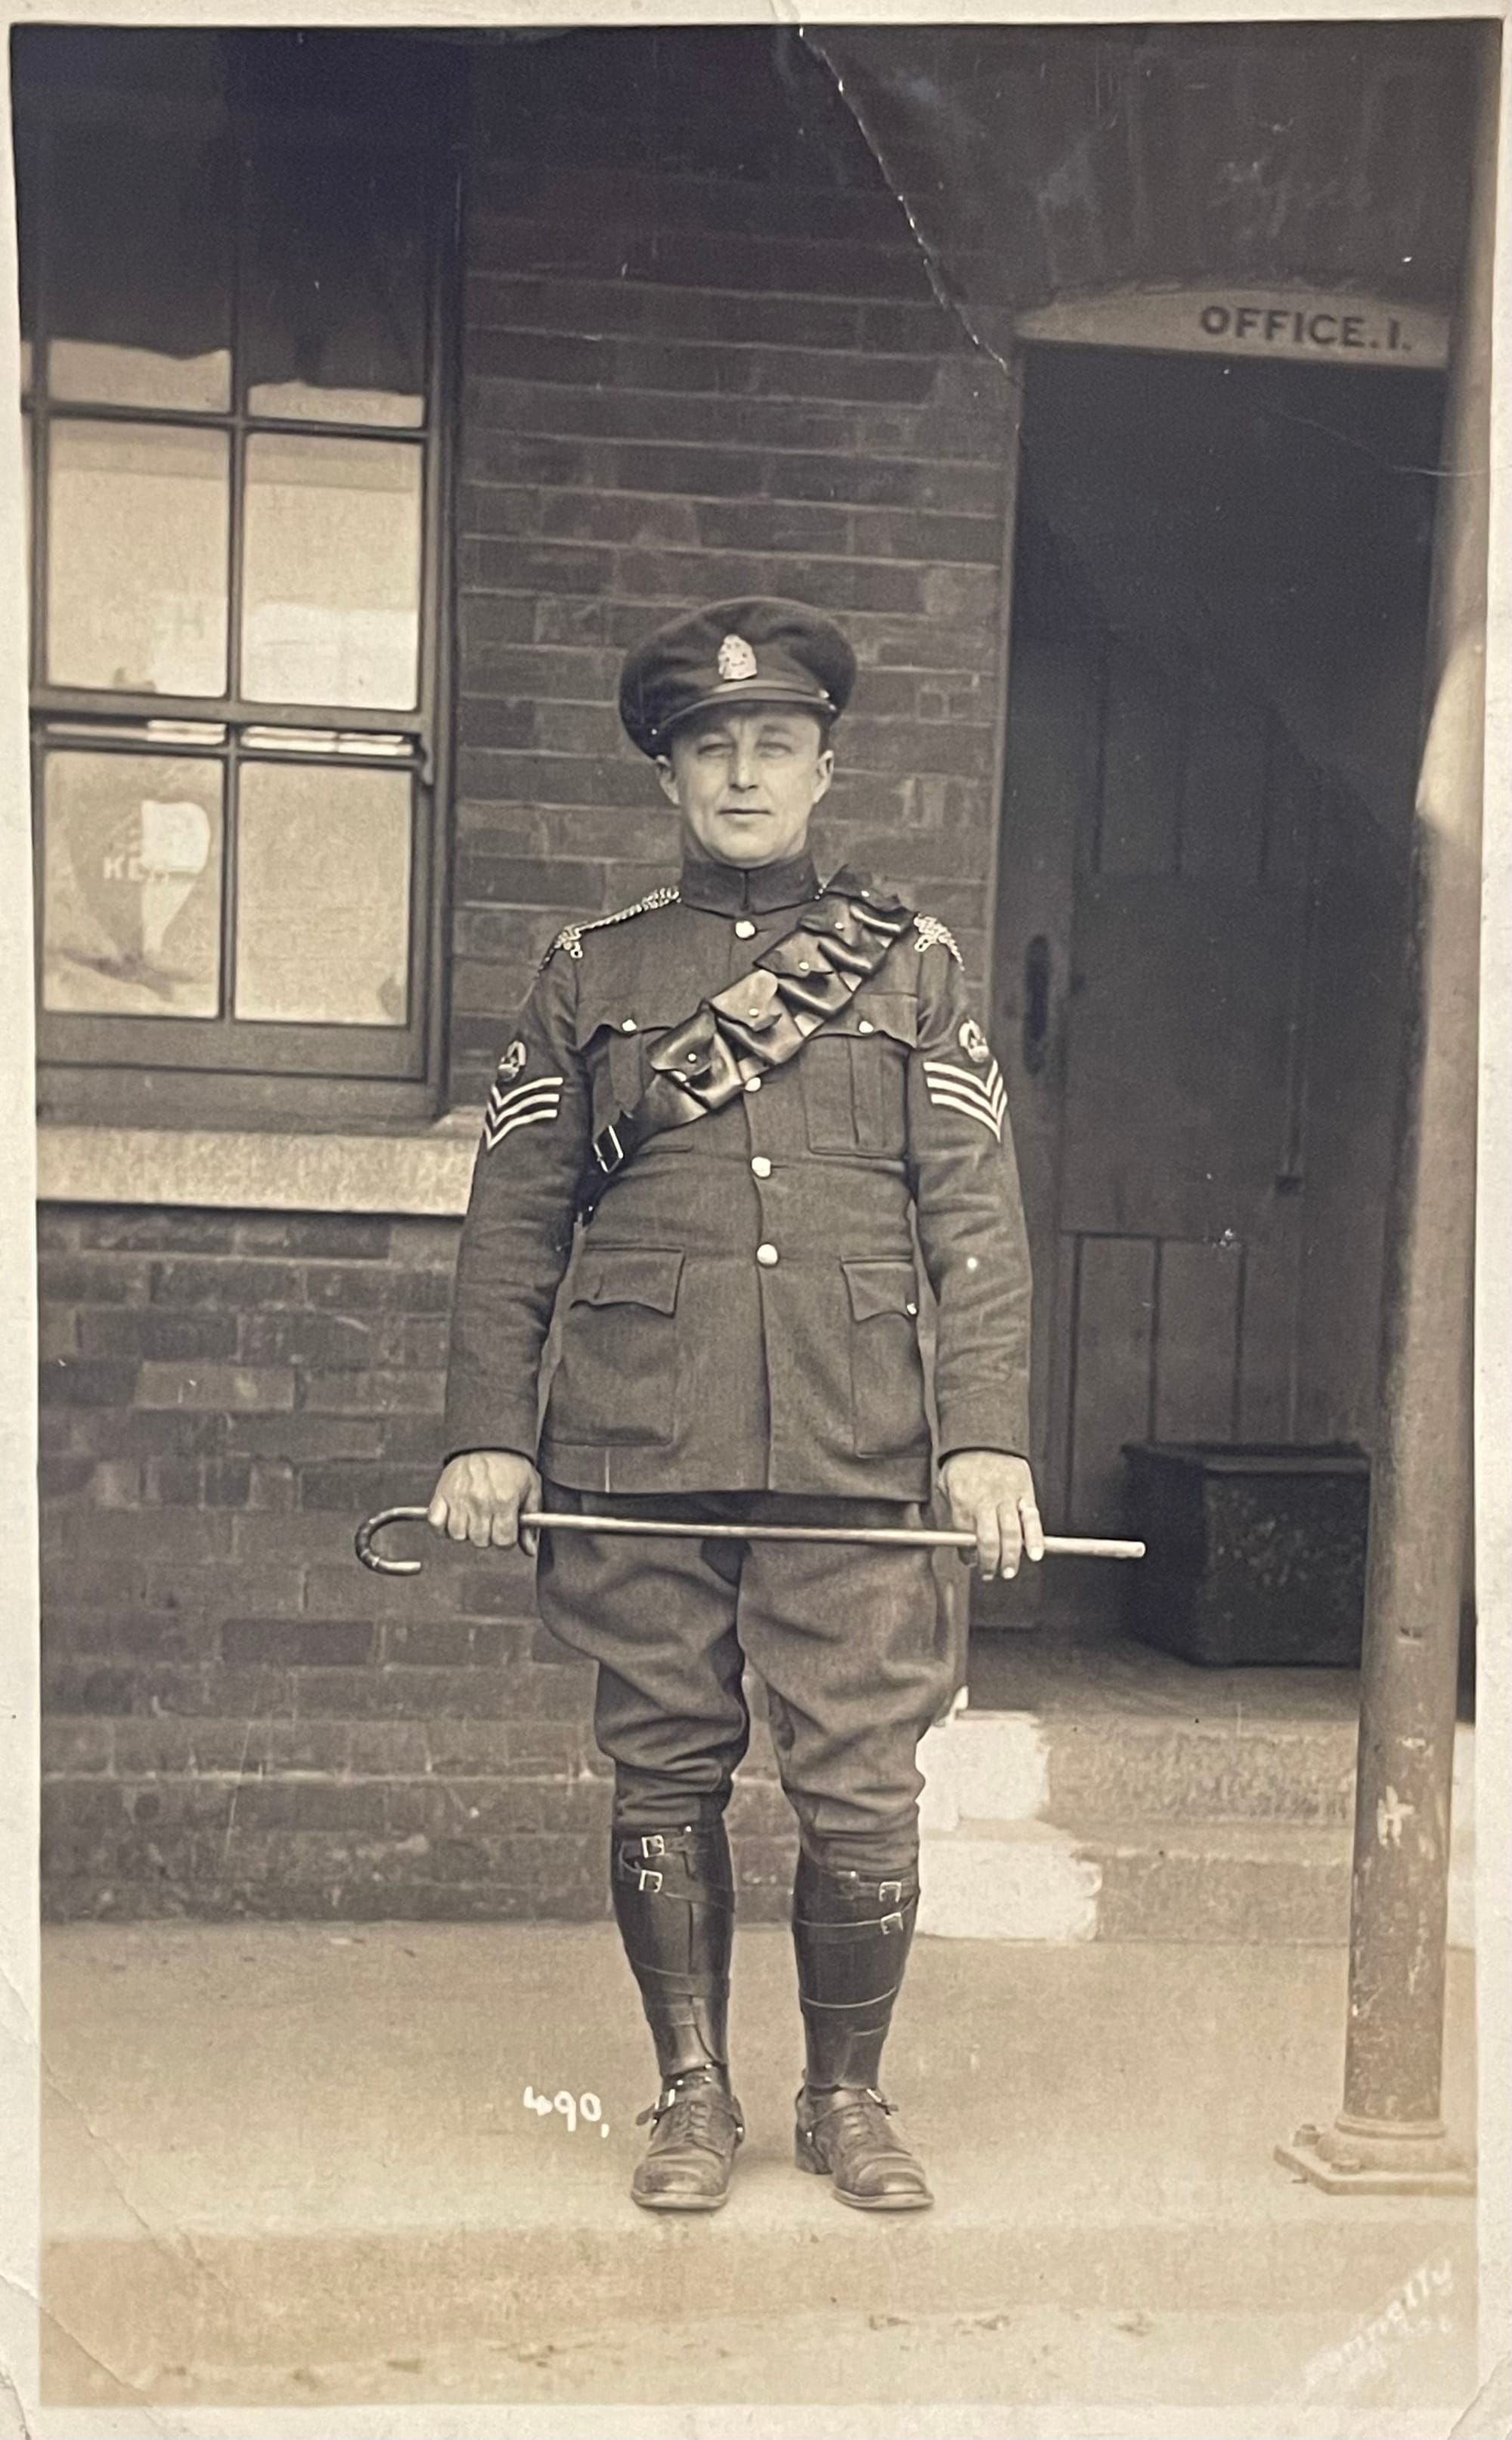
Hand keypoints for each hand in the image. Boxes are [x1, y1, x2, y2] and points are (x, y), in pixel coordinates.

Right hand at [427, 1450, 542, 1555]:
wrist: (488, 1440)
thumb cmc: (510, 1463)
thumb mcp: (531, 1488)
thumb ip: (531, 1521)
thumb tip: (530, 1548)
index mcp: (504, 1501)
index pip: (503, 1541)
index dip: (505, 1539)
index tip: (504, 1531)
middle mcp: (481, 1502)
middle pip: (480, 1541)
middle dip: (487, 1535)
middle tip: (489, 1521)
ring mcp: (459, 1498)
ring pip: (458, 1535)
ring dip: (466, 1531)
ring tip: (472, 1518)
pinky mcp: (442, 1493)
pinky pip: (436, 1522)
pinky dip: (442, 1525)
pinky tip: (453, 1517)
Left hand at [939, 1450, 1043, 1580]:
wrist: (985, 1435)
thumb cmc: (963, 1462)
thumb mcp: (946, 1484)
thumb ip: (953, 1512)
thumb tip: (961, 1543)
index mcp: (962, 1499)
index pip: (965, 1536)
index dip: (968, 1554)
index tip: (971, 1561)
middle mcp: (985, 1499)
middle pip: (989, 1539)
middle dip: (990, 1562)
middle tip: (990, 1574)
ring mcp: (1007, 1496)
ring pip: (1011, 1532)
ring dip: (1011, 1557)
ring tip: (1008, 1572)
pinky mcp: (1025, 1492)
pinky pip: (1032, 1518)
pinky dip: (1035, 1538)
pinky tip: (1036, 1553)